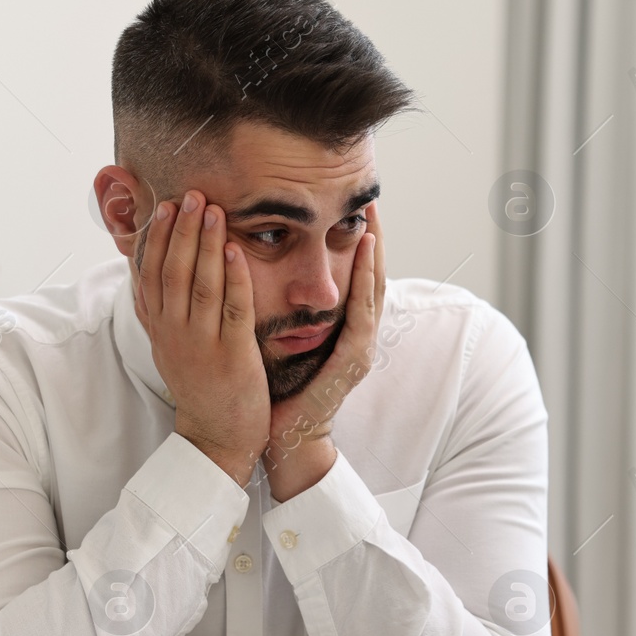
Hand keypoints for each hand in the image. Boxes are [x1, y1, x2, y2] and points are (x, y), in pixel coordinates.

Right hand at [134, 191, 268, 485]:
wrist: (217, 437)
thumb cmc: (200, 386)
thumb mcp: (169, 346)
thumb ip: (157, 309)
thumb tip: (140, 269)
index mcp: (160, 329)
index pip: (151, 274)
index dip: (156, 238)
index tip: (162, 206)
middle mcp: (175, 333)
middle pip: (173, 272)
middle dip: (180, 230)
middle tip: (190, 195)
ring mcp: (202, 344)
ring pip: (199, 285)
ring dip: (205, 244)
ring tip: (212, 210)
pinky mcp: (232, 355)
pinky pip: (232, 309)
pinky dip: (232, 277)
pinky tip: (235, 250)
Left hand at [264, 202, 384, 499]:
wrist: (286, 438)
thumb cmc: (279, 391)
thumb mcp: (283, 338)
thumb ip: (284, 308)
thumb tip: (258, 268)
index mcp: (342, 330)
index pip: (354, 277)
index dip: (356, 243)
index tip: (350, 207)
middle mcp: (358, 335)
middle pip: (372, 275)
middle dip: (374, 236)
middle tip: (370, 197)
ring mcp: (360, 347)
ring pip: (374, 286)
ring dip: (376, 249)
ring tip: (373, 214)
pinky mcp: (354, 359)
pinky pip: (364, 311)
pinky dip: (365, 278)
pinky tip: (364, 251)